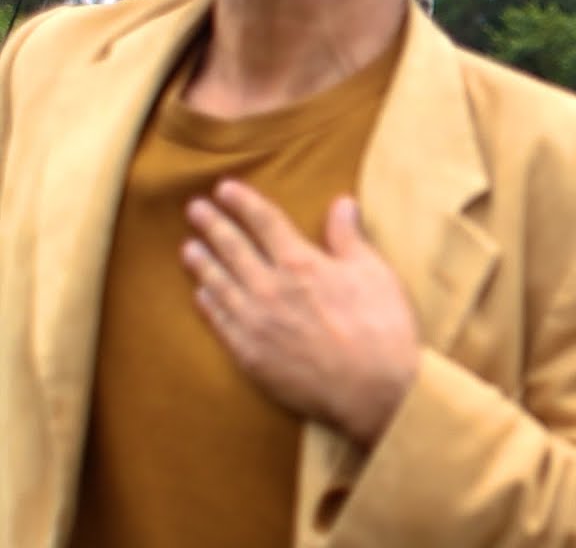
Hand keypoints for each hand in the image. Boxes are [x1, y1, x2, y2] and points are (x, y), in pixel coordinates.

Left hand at [180, 180, 419, 446]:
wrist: (373, 391)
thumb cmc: (383, 329)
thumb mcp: (374, 273)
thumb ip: (349, 237)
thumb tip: (342, 203)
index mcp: (302, 263)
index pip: (265, 222)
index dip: (243, 202)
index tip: (225, 188)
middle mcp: (271, 288)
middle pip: (233, 248)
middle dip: (212, 224)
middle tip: (194, 209)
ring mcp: (256, 323)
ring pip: (219, 283)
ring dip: (202, 262)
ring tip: (188, 248)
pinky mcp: (251, 355)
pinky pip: (220, 322)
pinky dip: (208, 304)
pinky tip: (202, 295)